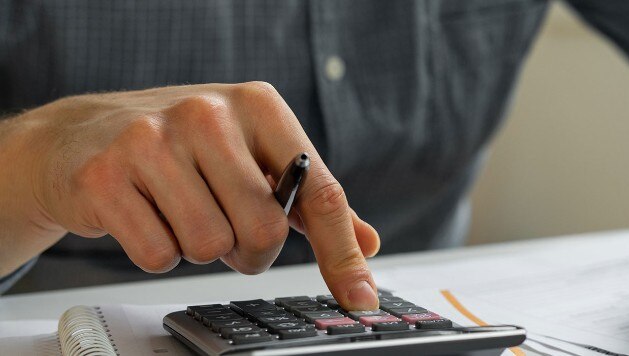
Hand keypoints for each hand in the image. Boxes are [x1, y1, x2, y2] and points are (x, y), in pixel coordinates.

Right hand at [0, 82, 380, 309]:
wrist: (79, 135)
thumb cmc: (182, 147)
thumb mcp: (253, 154)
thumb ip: (311, 200)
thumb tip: (367, 243)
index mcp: (259, 106)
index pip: (319, 192)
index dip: (341, 252)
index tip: (359, 298)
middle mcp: (208, 113)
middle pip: (264, 230)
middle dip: (249, 249)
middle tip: (225, 226)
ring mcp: (152, 141)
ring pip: (210, 246)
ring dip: (201, 249)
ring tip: (180, 212)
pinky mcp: (105, 176)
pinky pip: (158, 254)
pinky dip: (158, 252)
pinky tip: (145, 216)